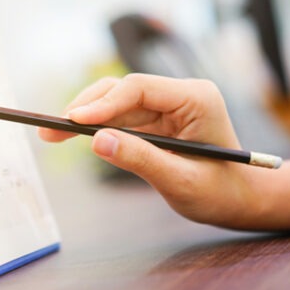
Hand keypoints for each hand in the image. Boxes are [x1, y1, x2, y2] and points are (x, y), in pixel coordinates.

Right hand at [39, 74, 262, 228]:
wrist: (239, 200)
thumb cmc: (220, 192)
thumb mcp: (180, 180)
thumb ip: (140, 159)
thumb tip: (96, 140)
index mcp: (195, 98)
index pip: (139, 89)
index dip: (102, 103)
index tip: (72, 121)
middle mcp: (180, 94)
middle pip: (122, 90)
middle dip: (85, 109)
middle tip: (50, 130)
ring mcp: (167, 105)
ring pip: (116, 102)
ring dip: (85, 117)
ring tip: (52, 134)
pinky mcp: (156, 119)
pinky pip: (120, 117)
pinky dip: (96, 127)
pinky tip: (73, 135)